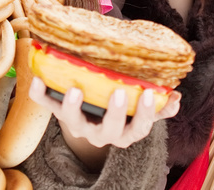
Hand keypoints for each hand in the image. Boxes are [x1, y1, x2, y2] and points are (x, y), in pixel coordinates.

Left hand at [28, 76, 179, 169]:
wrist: (92, 115)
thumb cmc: (121, 107)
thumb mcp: (140, 109)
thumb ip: (158, 105)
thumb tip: (176, 97)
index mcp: (125, 131)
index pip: (139, 127)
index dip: (144, 113)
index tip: (148, 94)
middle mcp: (102, 133)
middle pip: (109, 130)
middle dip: (114, 113)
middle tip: (118, 92)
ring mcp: (80, 124)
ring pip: (75, 122)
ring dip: (73, 107)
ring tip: (74, 90)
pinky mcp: (60, 114)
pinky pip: (48, 106)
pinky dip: (41, 95)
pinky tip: (37, 81)